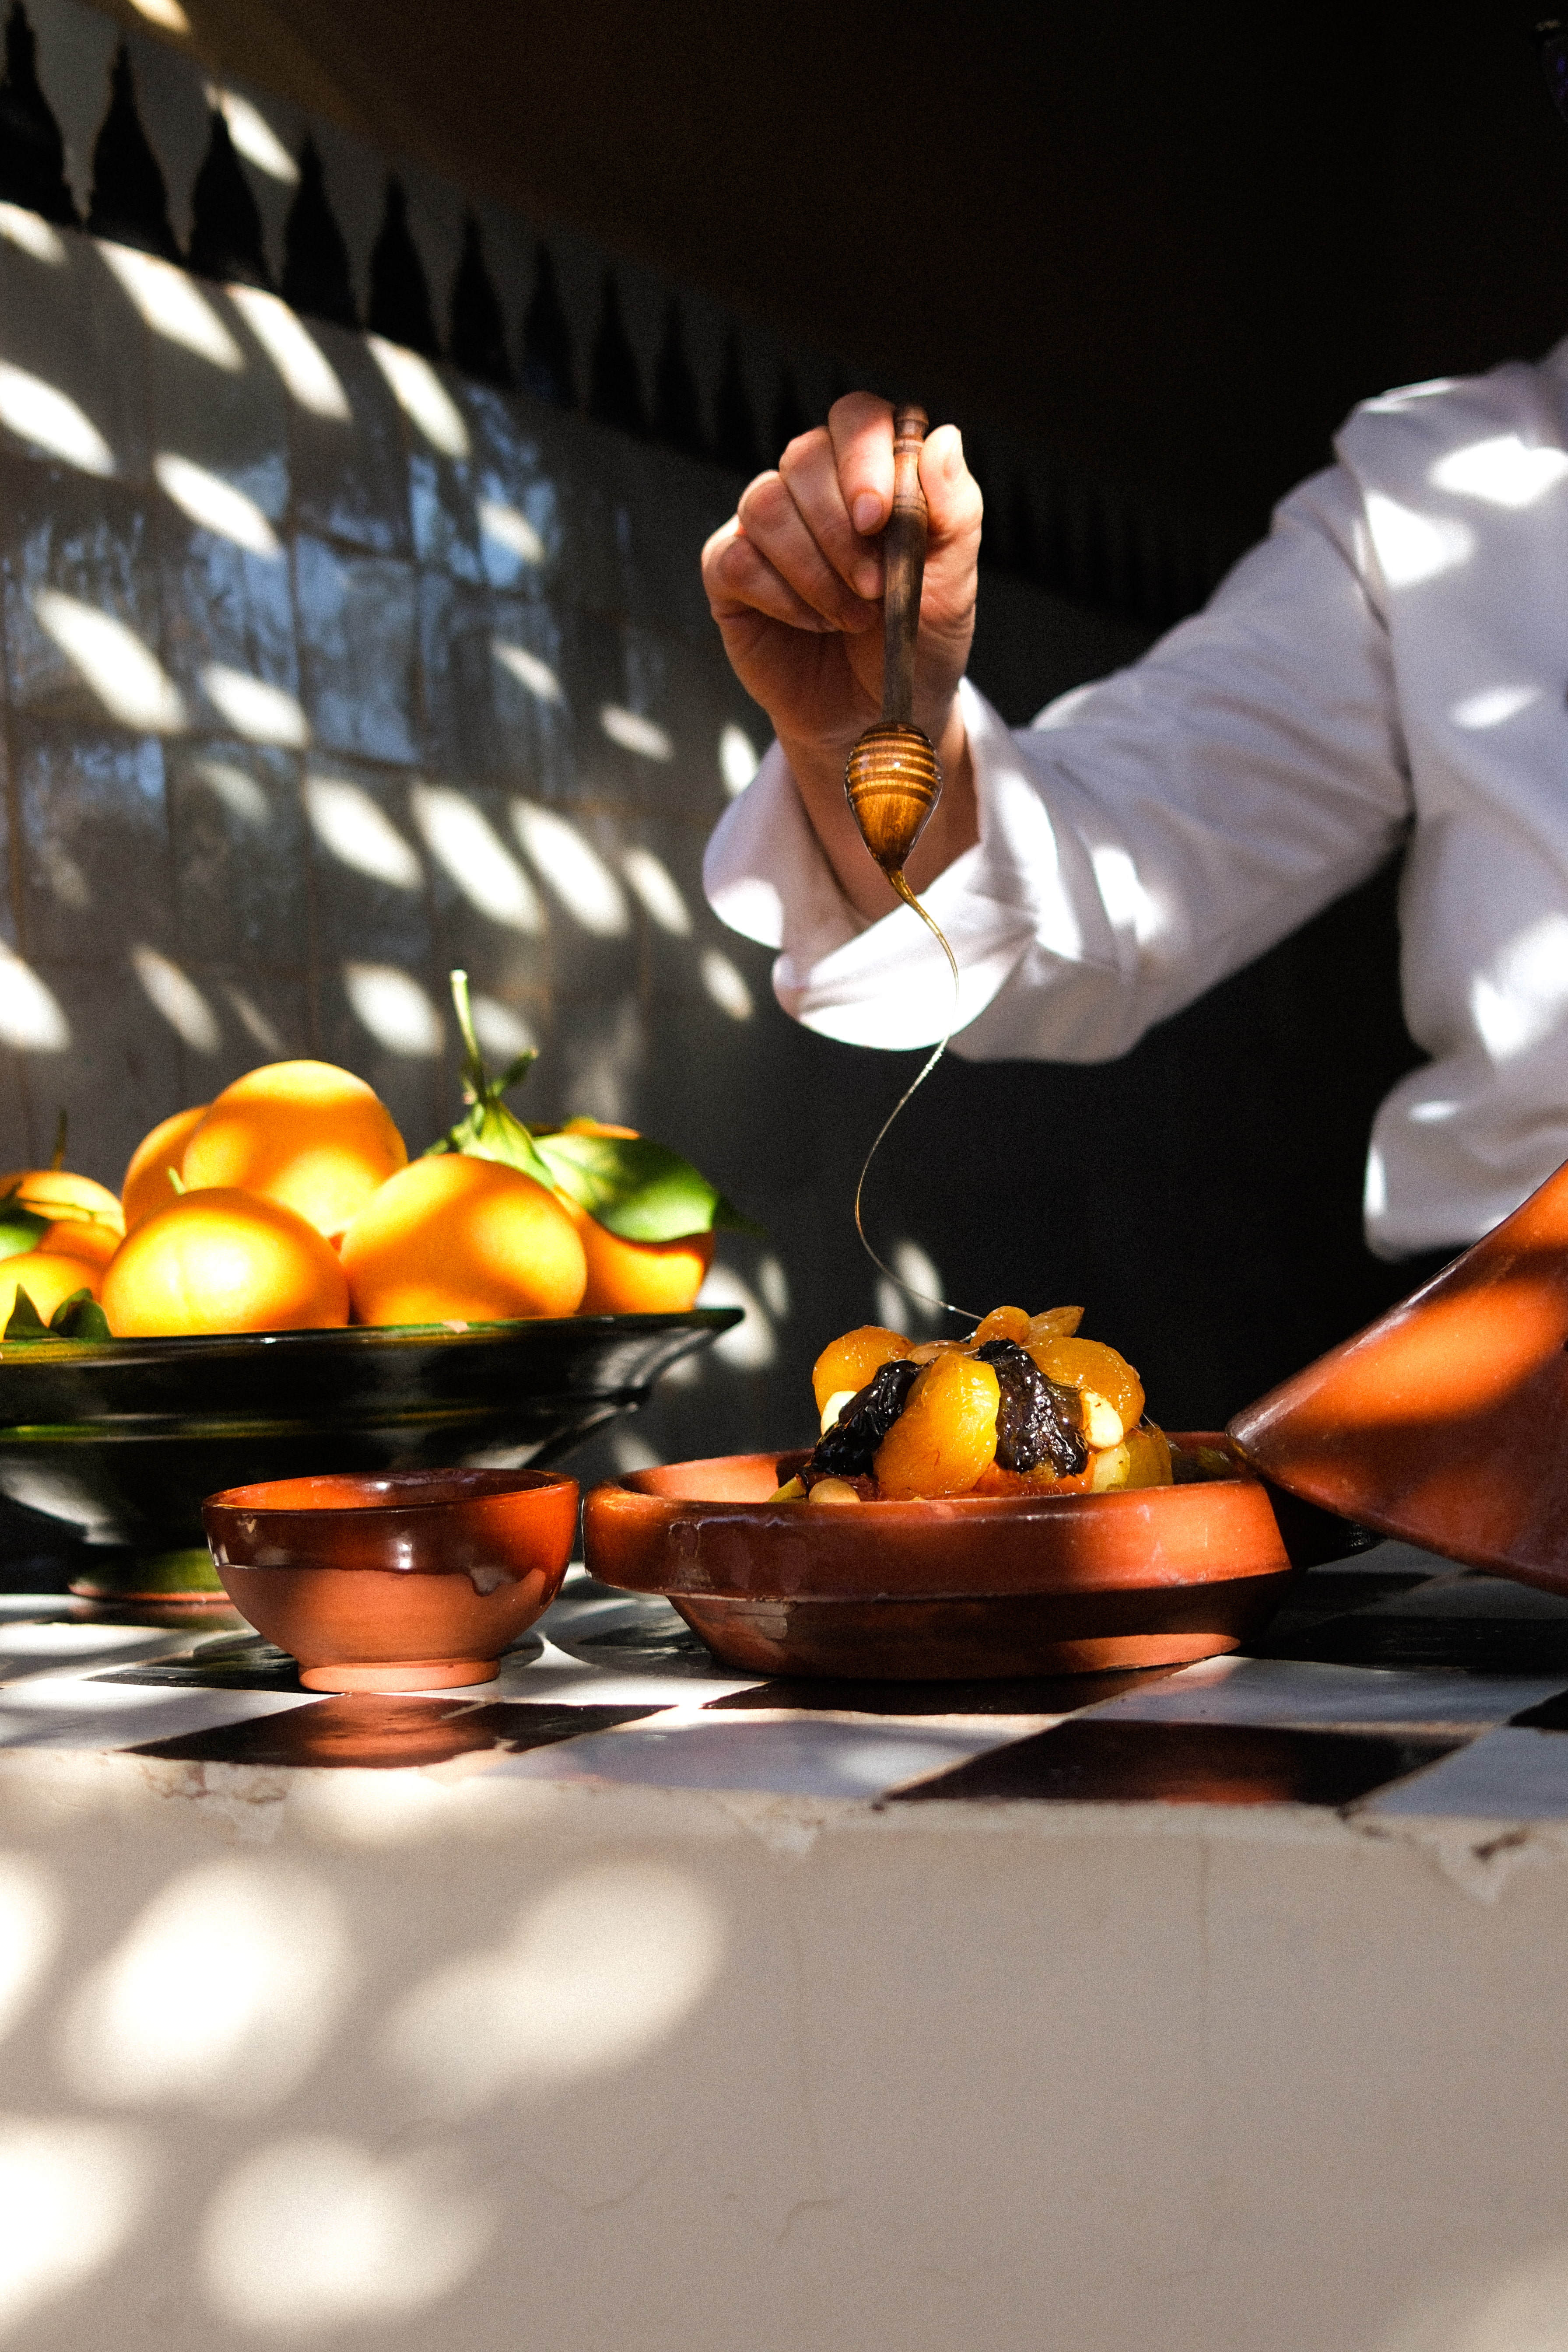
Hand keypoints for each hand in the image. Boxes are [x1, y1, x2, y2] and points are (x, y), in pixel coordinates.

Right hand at [702, 393, 983, 917]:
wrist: (876, 719)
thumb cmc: (915, 645)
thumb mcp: (953, 585)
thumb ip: (955, 512)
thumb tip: (942, 436)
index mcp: (872, 474)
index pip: (857, 418)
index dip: (862, 456)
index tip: (877, 518)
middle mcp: (815, 488)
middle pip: (803, 456)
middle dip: (839, 530)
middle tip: (874, 591)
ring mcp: (769, 527)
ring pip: (766, 505)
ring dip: (814, 570)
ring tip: (848, 618)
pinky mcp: (731, 570)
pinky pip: (736, 557)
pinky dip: (780, 596)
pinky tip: (811, 625)